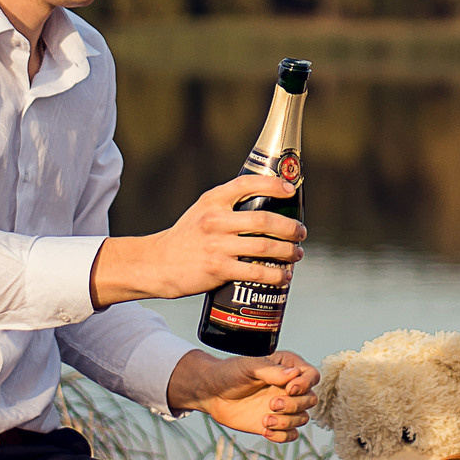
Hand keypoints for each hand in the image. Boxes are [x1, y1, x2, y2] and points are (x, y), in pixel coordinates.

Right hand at [91, 174, 304, 304]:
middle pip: (264, 220)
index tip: (291, 189)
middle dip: (290, 227)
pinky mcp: (218, 268)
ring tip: (296, 254)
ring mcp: (217, 245)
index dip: (273, 184)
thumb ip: (228, 206)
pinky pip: (255, 271)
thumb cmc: (186, 237)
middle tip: (301, 232)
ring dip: (288, 252)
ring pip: (264, 247)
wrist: (157, 264)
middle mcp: (215, 220)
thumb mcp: (202, 211)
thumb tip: (267, 206)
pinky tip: (283, 276)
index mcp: (212, 200)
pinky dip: (275, 274)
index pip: (247, 184)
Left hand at [171, 350, 318, 441]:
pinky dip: (282, 436)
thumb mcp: (248, 367)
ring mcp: (284, 407)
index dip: (306, 384)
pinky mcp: (275, 424)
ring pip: (303, 418)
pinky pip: (291, 434)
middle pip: (310, 399)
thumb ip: (270, 370)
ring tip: (265, 420)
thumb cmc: (229, 373)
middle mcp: (289, 388)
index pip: (312, 375)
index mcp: (287, 368)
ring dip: (287, 422)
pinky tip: (265, 431)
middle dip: (294, 405)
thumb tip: (294, 374)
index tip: (290, 389)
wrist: (212, 394)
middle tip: (272, 404)